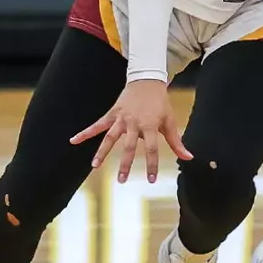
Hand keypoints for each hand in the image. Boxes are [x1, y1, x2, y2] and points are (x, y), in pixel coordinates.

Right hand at [68, 79, 191, 182]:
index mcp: (149, 125)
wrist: (147, 81)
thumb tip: (189, 157)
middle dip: (125, 164)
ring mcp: (121, 118)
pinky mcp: (112, 114)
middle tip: (122, 180)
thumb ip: (176, 141)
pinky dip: (85, 132)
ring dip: (102, 152)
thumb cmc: (160, 103)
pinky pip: (97, 125)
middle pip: (128, 146)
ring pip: (110, 137)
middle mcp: (134, 123)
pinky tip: (73, 140)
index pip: (151, 149)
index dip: (151, 164)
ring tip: (94, 166)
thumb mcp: (170, 121)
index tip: (151, 179)